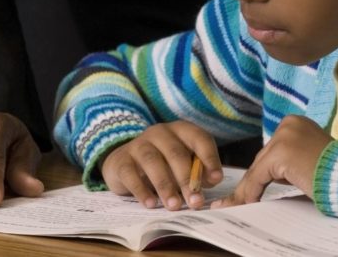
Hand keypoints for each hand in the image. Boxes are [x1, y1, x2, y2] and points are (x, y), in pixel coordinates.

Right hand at [101, 120, 222, 210]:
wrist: (125, 164)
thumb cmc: (164, 164)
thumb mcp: (183, 165)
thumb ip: (198, 171)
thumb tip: (211, 181)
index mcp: (182, 130)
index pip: (200, 139)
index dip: (210, 159)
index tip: (216, 180)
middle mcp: (160, 132)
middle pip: (177, 153)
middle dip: (187, 180)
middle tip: (195, 201)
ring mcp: (139, 144)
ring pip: (153, 162)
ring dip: (166, 186)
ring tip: (174, 205)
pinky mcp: (121, 160)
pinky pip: (131, 174)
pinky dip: (142, 190)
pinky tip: (151, 204)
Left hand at [211, 115, 331, 208]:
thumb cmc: (337, 174)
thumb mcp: (308, 161)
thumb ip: (289, 164)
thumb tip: (264, 181)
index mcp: (296, 123)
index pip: (272, 151)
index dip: (262, 173)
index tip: (249, 189)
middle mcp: (288, 124)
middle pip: (263, 159)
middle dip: (254, 182)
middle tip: (239, 200)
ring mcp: (284, 137)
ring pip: (258, 169)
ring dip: (248, 189)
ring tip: (236, 204)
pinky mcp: (280, 154)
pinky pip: (257, 177)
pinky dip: (251, 192)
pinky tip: (247, 204)